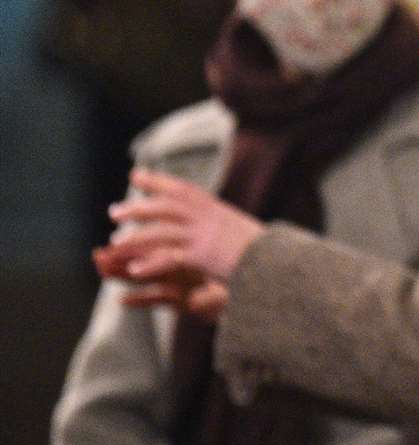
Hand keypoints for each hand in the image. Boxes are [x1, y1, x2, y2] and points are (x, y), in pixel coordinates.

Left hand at [108, 169, 265, 282]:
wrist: (276, 260)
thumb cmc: (261, 249)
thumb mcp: (238, 227)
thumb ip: (218, 222)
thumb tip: (207, 219)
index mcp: (215, 207)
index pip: (181, 189)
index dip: (156, 181)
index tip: (136, 175)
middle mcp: (206, 217)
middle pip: (164, 206)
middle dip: (138, 207)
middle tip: (115, 211)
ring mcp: (202, 234)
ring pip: (160, 231)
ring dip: (135, 236)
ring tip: (115, 244)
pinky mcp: (200, 254)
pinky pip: (168, 257)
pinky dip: (150, 263)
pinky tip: (134, 269)